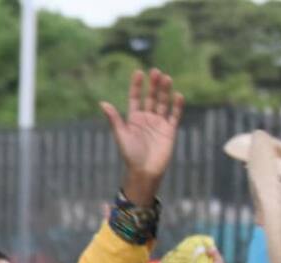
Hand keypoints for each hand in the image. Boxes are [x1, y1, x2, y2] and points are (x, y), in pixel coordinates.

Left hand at [100, 69, 184, 207]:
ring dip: (165, 91)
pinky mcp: (170, 130)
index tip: (139, 72)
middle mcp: (147, 118)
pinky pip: (175, 115)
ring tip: (166, 78)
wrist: (144, 172)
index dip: (137, 86)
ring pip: (163, 103)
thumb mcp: (121, 135)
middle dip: (153, 85)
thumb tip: (102, 103)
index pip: (136, 98)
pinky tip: (178, 95)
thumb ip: (114, 119)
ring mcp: (159, 123)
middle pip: (151, 97)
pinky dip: (177, 106)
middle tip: (156, 71)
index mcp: (134, 118)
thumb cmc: (130, 155)